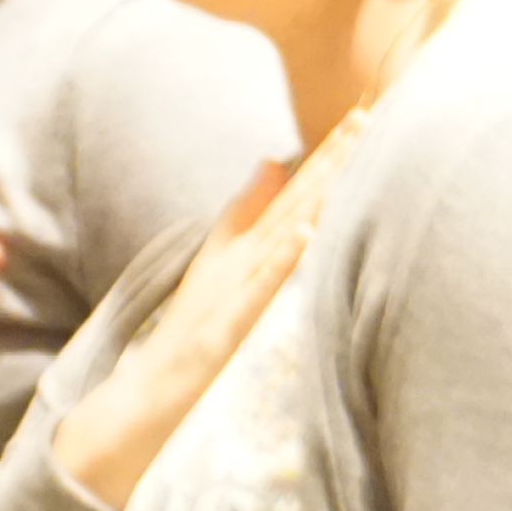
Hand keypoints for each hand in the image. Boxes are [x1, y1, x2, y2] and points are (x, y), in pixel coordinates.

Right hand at [52, 112, 362, 510]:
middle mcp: (239, 259)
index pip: (294, 193)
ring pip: (278, 237)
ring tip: (343, 160)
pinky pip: (257, 292)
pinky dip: (278, 263)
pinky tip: (301, 234)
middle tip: (365, 114)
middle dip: (329, 160)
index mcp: (246, 247)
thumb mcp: (220, 264)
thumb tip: (275, 159)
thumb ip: (246, 213)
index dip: (328, 154)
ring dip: (310, 198)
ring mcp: (230, 292)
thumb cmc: (191, 328)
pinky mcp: (223, 329)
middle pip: (292, 203)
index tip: (364, 112)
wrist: (146, 398)